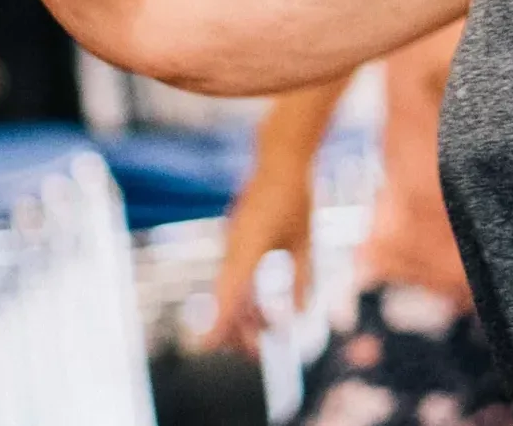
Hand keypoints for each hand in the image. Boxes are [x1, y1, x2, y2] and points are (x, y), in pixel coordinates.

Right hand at [203, 172, 314, 357]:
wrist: (280, 158)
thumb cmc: (295, 196)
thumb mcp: (304, 239)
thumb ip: (302, 277)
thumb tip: (301, 314)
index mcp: (248, 248)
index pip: (228, 294)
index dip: (217, 323)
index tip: (207, 348)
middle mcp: (235, 249)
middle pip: (226, 301)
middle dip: (237, 330)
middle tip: (256, 355)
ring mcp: (233, 244)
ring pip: (230, 290)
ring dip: (245, 315)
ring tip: (269, 334)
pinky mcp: (238, 239)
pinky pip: (236, 276)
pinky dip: (246, 297)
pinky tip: (263, 310)